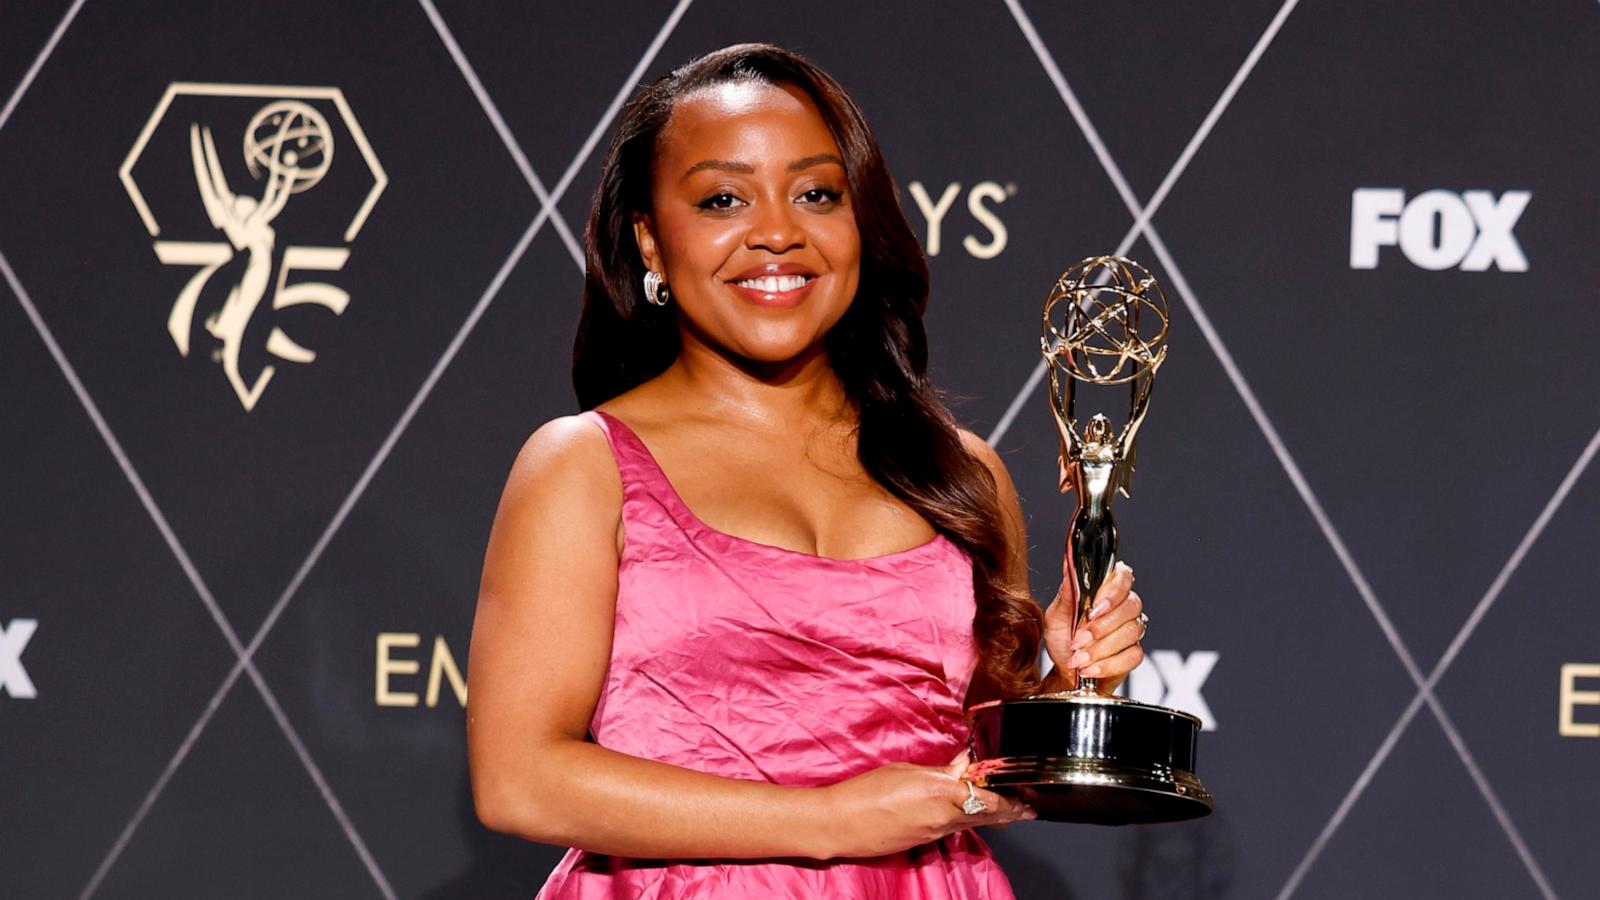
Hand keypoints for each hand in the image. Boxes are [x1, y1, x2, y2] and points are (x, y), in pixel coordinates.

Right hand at [816, 751, 1035, 857]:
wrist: (841, 823)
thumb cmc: (866, 791)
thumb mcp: (906, 770)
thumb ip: (940, 771)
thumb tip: (963, 766)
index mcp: (942, 791)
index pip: (989, 798)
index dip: (1010, 798)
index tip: (1024, 794)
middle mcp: (944, 817)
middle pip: (989, 816)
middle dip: (1010, 812)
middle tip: (1027, 808)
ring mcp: (934, 833)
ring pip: (972, 824)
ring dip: (991, 817)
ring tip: (1008, 811)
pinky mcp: (924, 842)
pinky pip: (952, 830)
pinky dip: (965, 821)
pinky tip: (965, 814)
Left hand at [1042, 559, 1145, 693]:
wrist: (1065, 671)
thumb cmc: (1064, 639)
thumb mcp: (1057, 616)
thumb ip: (1067, 592)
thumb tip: (1068, 565)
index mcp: (1107, 591)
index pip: (1123, 577)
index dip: (1112, 592)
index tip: (1093, 609)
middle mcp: (1124, 607)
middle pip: (1131, 606)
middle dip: (1101, 627)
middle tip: (1079, 640)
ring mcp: (1132, 630)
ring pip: (1130, 632)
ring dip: (1100, 648)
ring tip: (1079, 658)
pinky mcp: (1134, 654)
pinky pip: (1132, 656)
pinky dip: (1108, 665)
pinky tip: (1090, 669)